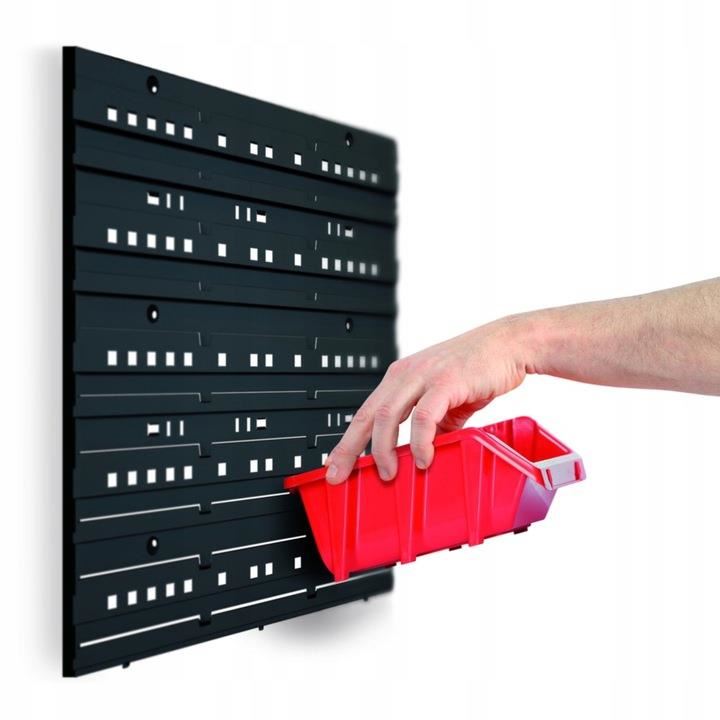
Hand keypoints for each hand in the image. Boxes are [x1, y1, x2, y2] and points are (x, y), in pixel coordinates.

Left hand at [325, 315, 532, 483]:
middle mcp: (406, 375)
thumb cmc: (478, 369)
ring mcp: (423, 376)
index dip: (347, 441)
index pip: (365, 412)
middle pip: (366, 415)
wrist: (509, 345)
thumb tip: (421, 456)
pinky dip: (419, 442)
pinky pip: (423, 416)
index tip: (334, 464)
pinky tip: (423, 459)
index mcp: (401, 378)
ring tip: (389, 473)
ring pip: (387, 416)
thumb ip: (431, 426)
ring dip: (384, 450)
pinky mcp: (445, 382)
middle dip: (349, 448)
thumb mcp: (446, 402)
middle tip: (339, 474)